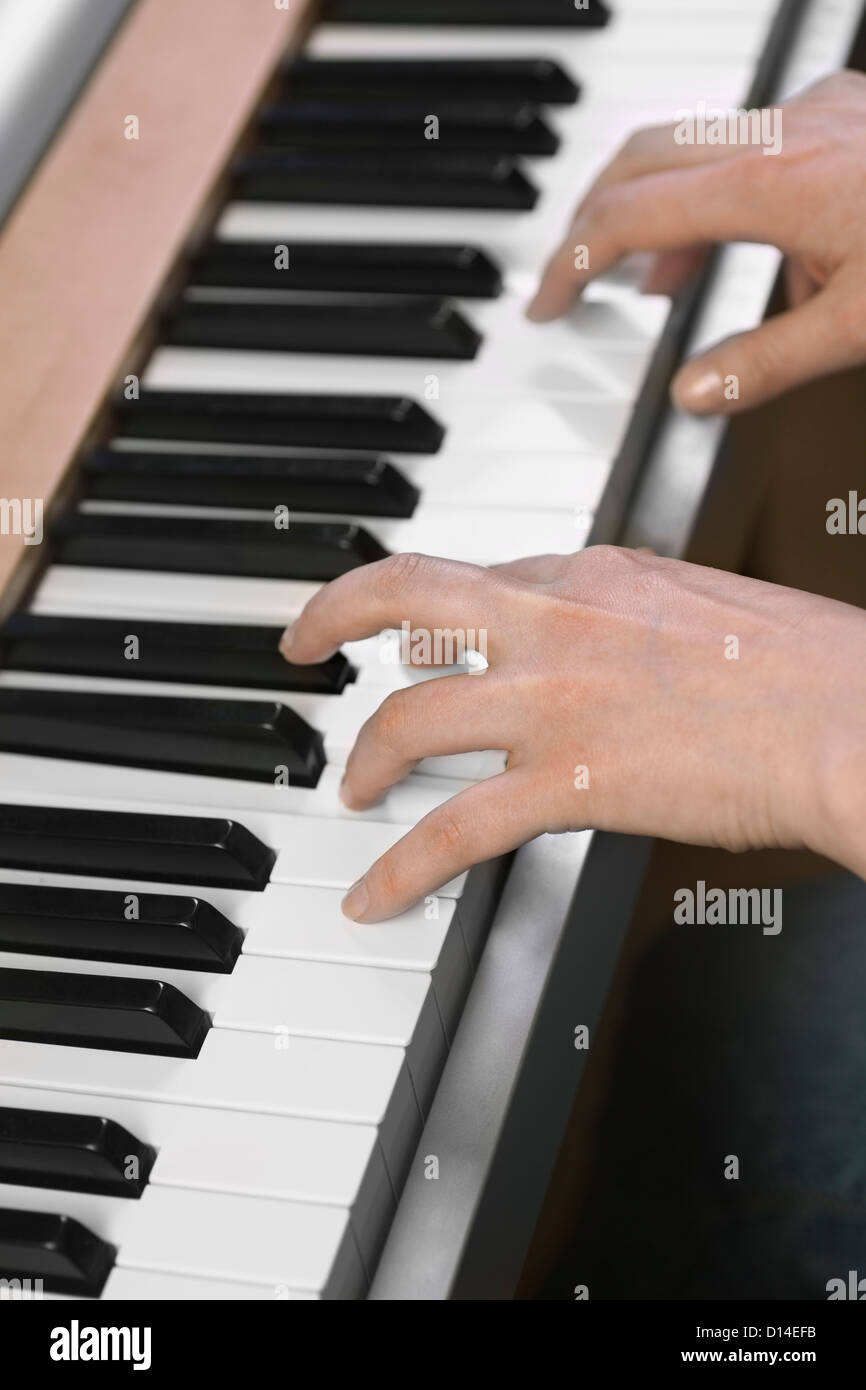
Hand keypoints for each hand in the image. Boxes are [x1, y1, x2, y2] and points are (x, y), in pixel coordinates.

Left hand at [280, 547, 865, 921]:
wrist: (849, 716)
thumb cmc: (810, 664)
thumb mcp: (709, 602)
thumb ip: (639, 613)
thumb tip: (616, 638)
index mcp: (596, 572)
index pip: (482, 578)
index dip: (436, 608)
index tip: (411, 623)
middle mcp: (557, 619)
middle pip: (406, 597)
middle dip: (335, 616)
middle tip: (306, 645)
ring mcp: (553, 700)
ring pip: (410, 718)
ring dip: (366, 758)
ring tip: (354, 789)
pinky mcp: (567, 782)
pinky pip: (453, 829)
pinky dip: (401, 868)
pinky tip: (374, 897)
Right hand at [527, 71, 865, 414]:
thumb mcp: (860, 326)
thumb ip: (769, 364)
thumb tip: (695, 392)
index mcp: (771, 183)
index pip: (630, 217)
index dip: (572, 263)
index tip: (547, 300)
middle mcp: (784, 130)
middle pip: (642, 157)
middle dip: (595, 216)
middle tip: (575, 269)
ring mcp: (815, 109)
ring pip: (700, 145)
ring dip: (668, 208)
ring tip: (670, 280)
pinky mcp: (844, 108)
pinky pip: (761, 141)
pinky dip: (733, 192)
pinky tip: (768, 245)